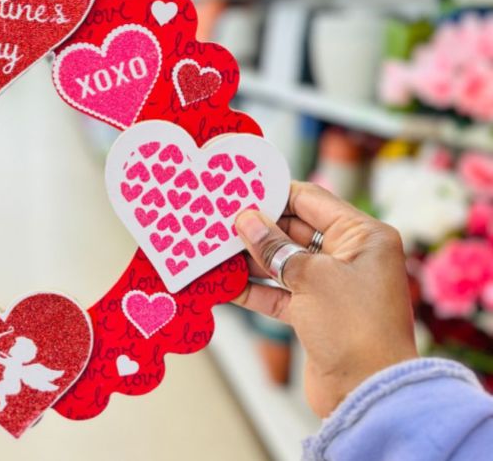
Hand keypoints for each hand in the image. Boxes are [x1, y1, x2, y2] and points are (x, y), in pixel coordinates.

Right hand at [233, 181, 417, 417]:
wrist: (368, 393)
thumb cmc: (354, 327)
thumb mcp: (310, 277)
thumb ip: (274, 246)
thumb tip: (246, 220)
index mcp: (363, 237)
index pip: (312, 200)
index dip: (274, 193)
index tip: (239, 189)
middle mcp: (350, 257)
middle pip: (294, 230)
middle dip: (257, 227)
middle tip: (218, 220)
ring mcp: (332, 286)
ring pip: (283, 262)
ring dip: (250, 258)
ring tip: (214, 248)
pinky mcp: (315, 313)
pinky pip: (279, 292)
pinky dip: (254, 288)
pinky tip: (225, 282)